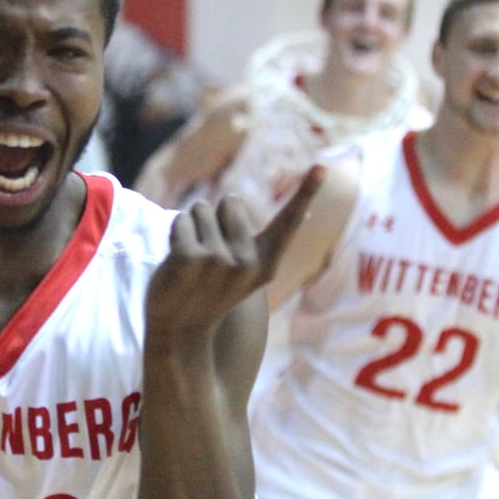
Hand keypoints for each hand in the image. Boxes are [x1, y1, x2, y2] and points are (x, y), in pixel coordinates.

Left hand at [147, 165, 322, 346]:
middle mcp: (247, 262)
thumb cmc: (210, 293)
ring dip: (191, 227)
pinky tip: (176, 264)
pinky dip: (174, 234)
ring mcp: (218, 261)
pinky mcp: (189, 259)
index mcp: (266, 264)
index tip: (323, 166)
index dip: (308, 191)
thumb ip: (262, 243)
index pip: (289, 221)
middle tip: (207, 256)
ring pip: (201, 209)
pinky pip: (181, 221)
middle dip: (214, 219)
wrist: (179, 331)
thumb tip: (307, 211)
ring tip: (191, 262)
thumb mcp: (244, 272)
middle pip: (229, 202)